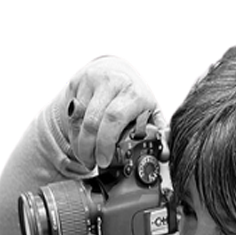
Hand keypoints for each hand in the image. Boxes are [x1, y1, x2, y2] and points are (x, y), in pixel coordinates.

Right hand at [63, 55, 168, 169]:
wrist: (116, 70)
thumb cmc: (134, 96)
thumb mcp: (150, 112)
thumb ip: (158, 133)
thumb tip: (164, 155)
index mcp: (133, 92)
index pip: (114, 118)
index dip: (106, 143)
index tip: (104, 161)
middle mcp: (111, 83)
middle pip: (93, 122)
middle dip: (90, 149)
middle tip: (93, 164)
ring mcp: (91, 82)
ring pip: (78, 120)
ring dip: (80, 145)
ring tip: (86, 158)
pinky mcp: (76, 84)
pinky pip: (71, 116)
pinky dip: (73, 135)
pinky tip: (80, 145)